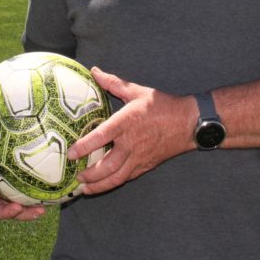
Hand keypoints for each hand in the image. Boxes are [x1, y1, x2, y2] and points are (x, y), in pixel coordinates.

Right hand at [0, 125, 46, 220]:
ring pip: (13, 211)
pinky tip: (46, 206)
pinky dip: (34, 207)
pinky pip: (26, 205)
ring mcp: (6, 196)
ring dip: (24, 214)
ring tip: (39, 210)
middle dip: (5, 212)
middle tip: (16, 208)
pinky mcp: (20, 197)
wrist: (3, 145)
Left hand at [66, 67, 193, 195]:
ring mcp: (139, 157)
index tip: (71, 154)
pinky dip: (114, 183)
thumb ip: (113, 83)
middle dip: (89, 175)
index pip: (101, 137)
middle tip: (75, 177)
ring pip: (116, 177)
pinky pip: (127, 178)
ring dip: (99, 185)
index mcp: (126, 123)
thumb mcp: (137, 91)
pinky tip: (104, 185)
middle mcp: (131, 144)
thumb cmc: (162, 106)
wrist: (188, 123)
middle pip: (107, 166)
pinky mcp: (146, 165)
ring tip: (85, 189)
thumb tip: (94, 71)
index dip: (84, 147)